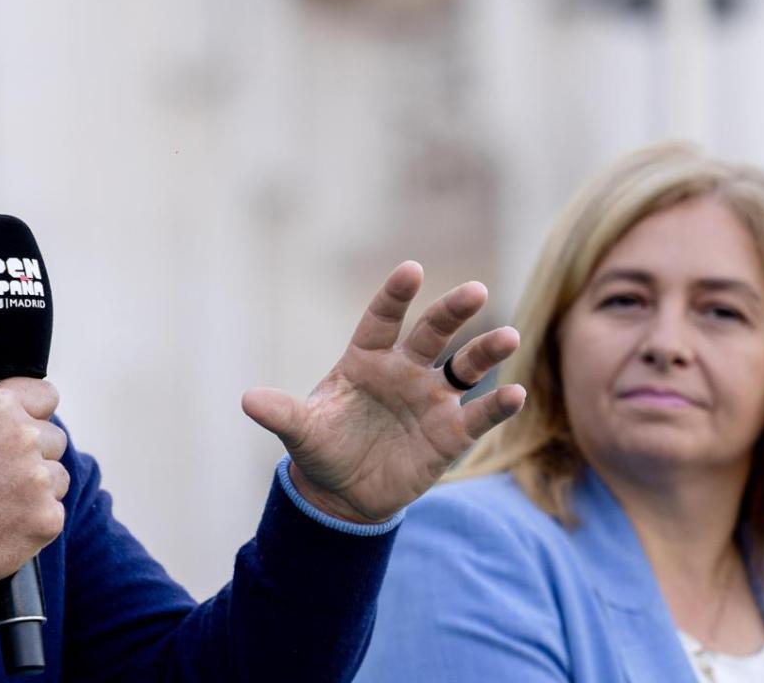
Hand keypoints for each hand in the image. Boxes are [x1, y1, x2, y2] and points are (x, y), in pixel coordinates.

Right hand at [0, 377, 69, 585]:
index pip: (46, 396)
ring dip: (38, 488)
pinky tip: (5, 524)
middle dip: (36, 454)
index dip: (36, 413)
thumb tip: (3, 412)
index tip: (29, 425)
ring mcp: (39, 478)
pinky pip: (54, 512)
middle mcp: (25, 436)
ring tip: (1, 503)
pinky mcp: (47, 517)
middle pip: (54, 439)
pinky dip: (35, 519)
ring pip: (58, 477)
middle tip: (4, 475)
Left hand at [241, 261, 525, 523]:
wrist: (344, 493)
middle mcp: (404, 370)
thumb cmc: (323, 448)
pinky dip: (498, 405)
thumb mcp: (300, 431)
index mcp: (366, 359)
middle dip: (452, 312)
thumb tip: (248, 400)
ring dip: (486, 352)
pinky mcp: (450, 433)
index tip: (411, 270)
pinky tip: (516, 394)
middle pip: (432, 333)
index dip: (395, 296)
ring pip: (465, 367)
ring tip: (508, 336)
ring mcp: (431, 399)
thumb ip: (281, 413)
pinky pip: (478, 415)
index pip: (382, 319)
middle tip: (474, 290)